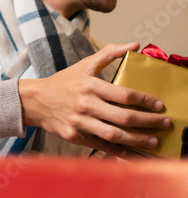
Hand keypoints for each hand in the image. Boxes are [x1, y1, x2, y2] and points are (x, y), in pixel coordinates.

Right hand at [18, 43, 169, 156]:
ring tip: (153, 141)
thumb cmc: (62, 82)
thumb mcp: (84, 65)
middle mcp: (85, 105)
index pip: (125, 95)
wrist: (34, 101)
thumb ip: (109, 54)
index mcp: (90, 86)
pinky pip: (99, 145)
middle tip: (164, 124)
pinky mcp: (74, 136)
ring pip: (114, 134)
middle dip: (148, 122)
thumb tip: (134, 44)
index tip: (159, 106)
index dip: (145, 101)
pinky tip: (130, 152)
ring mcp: (79, 122)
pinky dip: (116, 151)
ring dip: (137, 140)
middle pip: (124, 117)